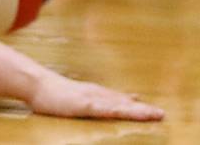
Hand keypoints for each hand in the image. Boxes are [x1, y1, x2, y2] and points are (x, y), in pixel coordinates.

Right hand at [28, 72, 164, 120]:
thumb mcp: (78, 97)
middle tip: (161, 114)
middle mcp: (98, 94)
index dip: (139, 107)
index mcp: (98, 94)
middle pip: (125, 103)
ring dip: (135, 110)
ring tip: (151, 114)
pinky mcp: (81, 104)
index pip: (122, 101)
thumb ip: (93, 101)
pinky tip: (123, 111)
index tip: (156, 111)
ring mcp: (90, 98)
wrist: (38, 83)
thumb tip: (106, 105)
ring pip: (118, 106)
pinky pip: (100, 108)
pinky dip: (113, 110)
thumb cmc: (56, 93)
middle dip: (143, 110)